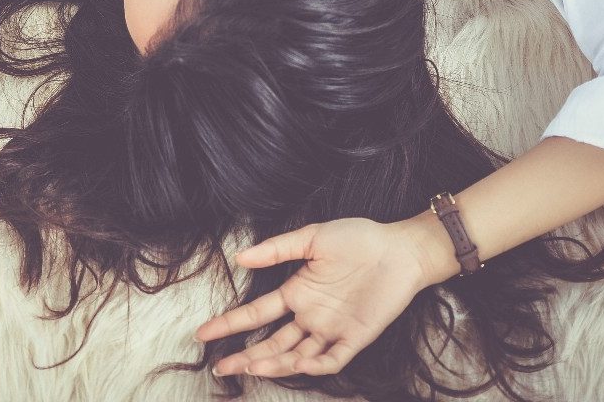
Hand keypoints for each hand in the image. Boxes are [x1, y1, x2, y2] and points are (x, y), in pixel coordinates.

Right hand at [194, 218, 431, 377]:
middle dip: (245, 355)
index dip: (230, 324)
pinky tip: (298, 364)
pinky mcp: (356, 337)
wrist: (400, 249)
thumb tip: (241, 257)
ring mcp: (332, 328)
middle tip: (221, 367)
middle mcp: (310, 315)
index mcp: (297, 291)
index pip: (257, 313)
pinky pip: (332, 359)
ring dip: (274, 362)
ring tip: (251, 366)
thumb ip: (278, 249)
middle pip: (271, 342)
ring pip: (296, 354)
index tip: (204, 332)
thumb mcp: (312, 237)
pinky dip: (315, 365)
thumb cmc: (358, 238)